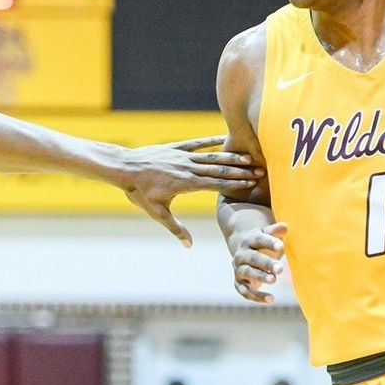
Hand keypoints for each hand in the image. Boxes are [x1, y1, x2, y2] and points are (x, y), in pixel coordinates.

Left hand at [121, 136, 264, 245]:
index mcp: (186, 184)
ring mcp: (182, 156)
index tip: (251, 184)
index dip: (235, 184)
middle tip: (260, 172)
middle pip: (219, 170)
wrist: (124, 168)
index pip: (216, 184)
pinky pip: (197, 143)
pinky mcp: (176, 147)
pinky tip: (224, 139)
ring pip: (211, 156)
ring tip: (248, 159)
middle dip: (240, 171)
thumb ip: (176, 228)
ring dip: (230, 158)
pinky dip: (211, 141)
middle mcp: (187, 168)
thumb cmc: (139, 192)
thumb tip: (188, 246)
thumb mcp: (157, 212)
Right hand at [232, 222, 287, 302]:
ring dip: (260, 277)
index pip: (259, 240)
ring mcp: (238, 269)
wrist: (244, 253)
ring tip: (274, 280)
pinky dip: (256, 296)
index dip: (269, 242)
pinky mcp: (238, 283)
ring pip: (247, 273)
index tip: (281, 246)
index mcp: (249, 240)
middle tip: (280, 269)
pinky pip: (245, 291)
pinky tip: (271, 299)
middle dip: (266, 263)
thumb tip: (285, 227)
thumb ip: (275, 231)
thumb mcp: (268, 235)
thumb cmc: (262, 244)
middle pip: (253, 258)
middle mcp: (241, 255)